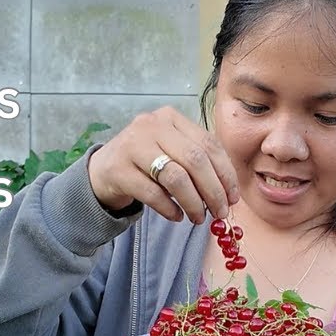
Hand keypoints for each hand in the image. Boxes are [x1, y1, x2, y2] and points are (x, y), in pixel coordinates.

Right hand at [87, 107, 239, 224]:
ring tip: (199, 218)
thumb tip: (230, 192)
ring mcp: (132, 145)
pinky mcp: (119, 169)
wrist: (102, 171)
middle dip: (213, 190)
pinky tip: (177, 216)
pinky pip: (153, 194)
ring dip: (193, 203)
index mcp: (171, 118)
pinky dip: (170, 209)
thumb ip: (198, 162)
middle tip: (220, 212)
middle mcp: (151, 125)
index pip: (208, 144)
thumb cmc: (145, 163)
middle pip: (195, 160)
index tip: (233, 197)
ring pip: (175, 177)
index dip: (225, 173)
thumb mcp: (171, 151)